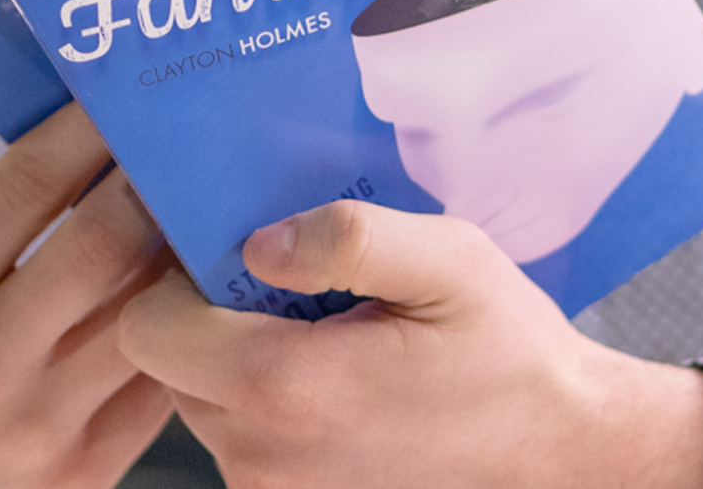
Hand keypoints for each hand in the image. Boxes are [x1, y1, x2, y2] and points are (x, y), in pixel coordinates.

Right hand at [0, 103, 171, 488]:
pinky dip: (178, 331)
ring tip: (203, 212)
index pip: (31, 182)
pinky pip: (159, 385)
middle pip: (109, 243)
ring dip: (181, 254)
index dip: (93, 126)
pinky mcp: (80, 474)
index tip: (128, 93)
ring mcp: (35, 427)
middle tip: (184, 142)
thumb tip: (86, 153)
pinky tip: (189, 297)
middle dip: (156, 178)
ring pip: (149, 313)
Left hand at [119, 200, 702, 488]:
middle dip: (204, 307)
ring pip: (194, 392)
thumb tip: (256, 244)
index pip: (147, 325)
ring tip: (315, 321)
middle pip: (164, 358)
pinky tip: (326, 361)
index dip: (174, 272)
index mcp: (287, 389)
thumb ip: (348, 238)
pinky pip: (233, 426)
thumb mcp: (448, 260)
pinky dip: (259, 388)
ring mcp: (271, 485)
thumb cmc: (504, 348)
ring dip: (232, 348)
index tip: (232, 245)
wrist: (555, 443)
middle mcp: (261, 452)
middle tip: (283, 275)